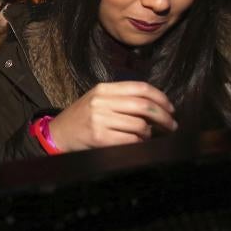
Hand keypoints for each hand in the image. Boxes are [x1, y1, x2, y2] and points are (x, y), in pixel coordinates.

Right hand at [48, 81, 176, 152]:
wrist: (59, 133)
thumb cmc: (83, 117)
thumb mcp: (98, 99)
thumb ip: (121, 98)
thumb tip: (156, 105)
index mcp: (103, 89)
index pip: (140, 88)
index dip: (160, 98)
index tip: (170, 108)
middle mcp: (101, 101)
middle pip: (143, 106)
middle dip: (163, 117)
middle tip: (171, 125)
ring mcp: (99, 119)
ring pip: (140, 125)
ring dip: (149, 133)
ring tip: (148, 136)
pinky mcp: (99, 137)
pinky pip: (130, 140)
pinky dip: (139, 143)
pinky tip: (137, 143)